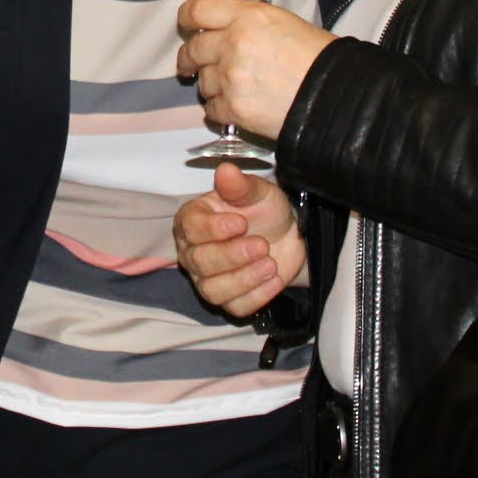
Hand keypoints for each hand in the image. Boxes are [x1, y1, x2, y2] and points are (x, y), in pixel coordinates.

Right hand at [175, 161, 305, 317]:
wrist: (287, 236)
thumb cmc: (264, 210)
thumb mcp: (257, 192)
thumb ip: (240, 186)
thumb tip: (226, 170)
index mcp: (193, 220)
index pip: (190, 228)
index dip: (213, 228)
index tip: (241, 223)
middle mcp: (193, 252)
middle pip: (200, 262)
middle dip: (233, 255)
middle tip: (262, 244)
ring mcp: (208, 279)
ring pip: (213, 290)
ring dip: (244, 279)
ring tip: (271, 264)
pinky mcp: (228, 299)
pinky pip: (234, 307)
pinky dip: (256, 296)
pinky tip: (275, 279)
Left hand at [177, 0, 329, 144]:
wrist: (337, 97)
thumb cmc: (318, 58)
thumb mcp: (284, 22)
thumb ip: (249, 22)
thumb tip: (225, 30)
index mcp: (248, 16)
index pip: (199, 10)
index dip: (187, 18)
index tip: (186, 26)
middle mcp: (234, 43)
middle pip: (193, 49)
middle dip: (190, 58)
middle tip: (191, 65)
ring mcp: (231, 77)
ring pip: (203, 82)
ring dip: (211, 86)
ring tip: (231, 88)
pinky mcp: (234, 108)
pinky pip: (211, 109)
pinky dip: (219, 110)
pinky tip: (235, 107)